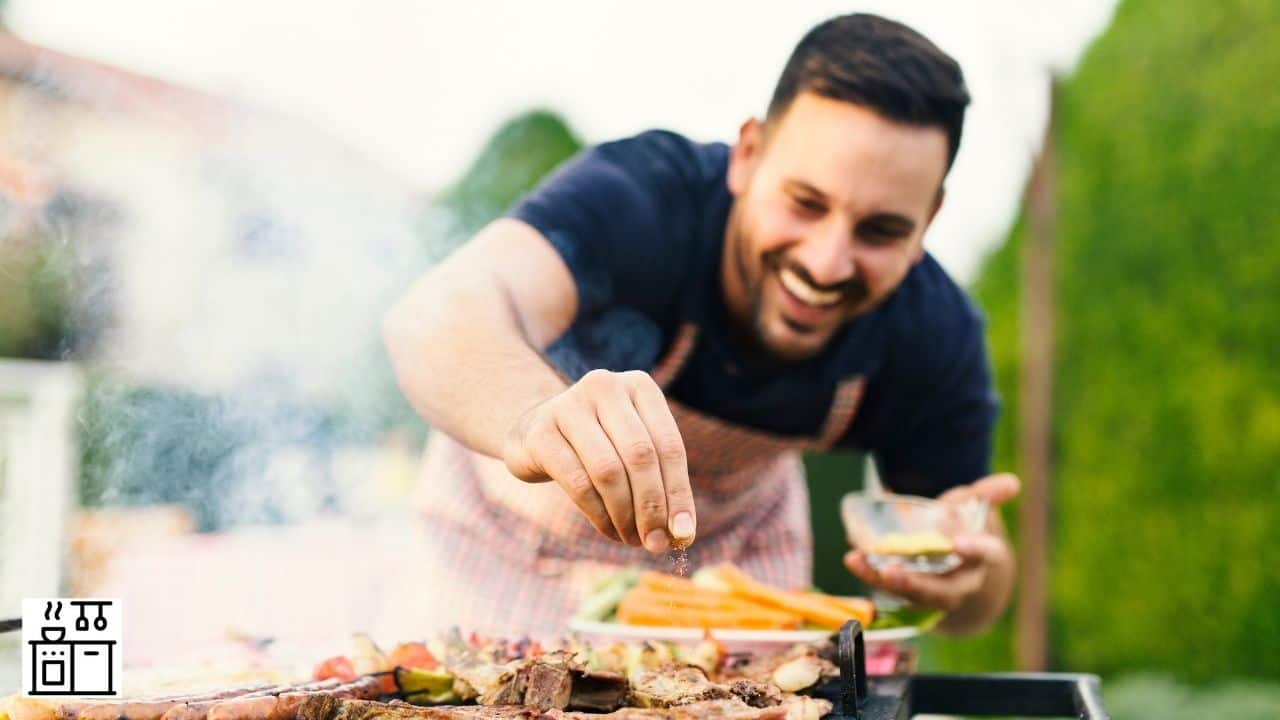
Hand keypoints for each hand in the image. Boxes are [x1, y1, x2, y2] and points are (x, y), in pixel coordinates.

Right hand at [503, 369, 695, 552]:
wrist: (535, 432)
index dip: (679, 493)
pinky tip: (608, 530)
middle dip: (652, 507)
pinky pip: (578, 482)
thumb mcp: (633, 452)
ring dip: (625, 515)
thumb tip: (682, 533)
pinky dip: (599, 515)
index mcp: (639, 386)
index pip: (669, 445)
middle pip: (640, 457)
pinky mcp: (540, 433)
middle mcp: (604, 386)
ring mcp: (568, 406)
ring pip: (609, 471)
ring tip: (632, 539)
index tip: (683, 533)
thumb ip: (661, 484)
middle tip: (656, 543)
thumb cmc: (598, 445)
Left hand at [843, 473, 1019, 624]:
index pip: (986, 555)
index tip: (959, 543)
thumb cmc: (965, 533)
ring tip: (857, 560)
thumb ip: (986, 496)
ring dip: (883, 581)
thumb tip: (1012, 482)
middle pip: (942, 591)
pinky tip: (852, 558)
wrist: (959, 571)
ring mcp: (935, 594)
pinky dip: (871, 574)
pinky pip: (891, 589)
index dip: (975, 549)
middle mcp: (961, 582)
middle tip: (892, 572)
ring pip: (912, 595)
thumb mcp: (974, 511)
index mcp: (982, 558)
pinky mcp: (910, 595)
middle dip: (917, 584)